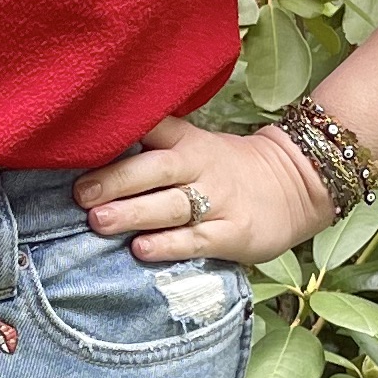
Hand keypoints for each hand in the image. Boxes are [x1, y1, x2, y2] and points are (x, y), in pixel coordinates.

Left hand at [75, 114, 337, 267]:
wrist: (297, 184)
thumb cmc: (228, 169)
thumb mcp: (196, 146)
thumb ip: (155, 149)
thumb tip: (92, 158)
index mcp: (188, 141)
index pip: (153, 128)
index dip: (121, 131)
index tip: (83, 140)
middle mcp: (201, 166)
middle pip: (155, 169)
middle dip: (115, 180)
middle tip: (81, 194)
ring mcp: (219, 200)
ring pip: (172, 206)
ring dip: (133, 213)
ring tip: (99, 221)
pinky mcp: (233, 233)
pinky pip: (197, 240)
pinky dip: (168, 245)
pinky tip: (141, 249)